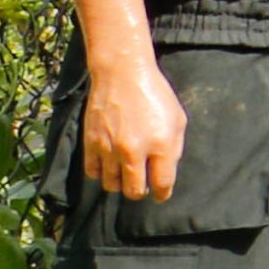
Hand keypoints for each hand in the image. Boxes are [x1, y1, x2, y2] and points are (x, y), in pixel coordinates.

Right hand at [82, 54, 190, 204]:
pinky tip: (109, 165)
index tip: (161, 194)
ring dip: (120, 183)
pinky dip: (101, 173)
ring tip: (126, 173)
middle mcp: (133, 151)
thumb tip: (165, 173)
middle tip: (143, 184)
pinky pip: (92, 173)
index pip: (162, 184)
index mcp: (161, 144)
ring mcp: (109, 148)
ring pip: (111, 185)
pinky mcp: (90, 143)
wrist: (122, 74)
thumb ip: (174, 149)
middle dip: (140, 191)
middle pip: (134, 191)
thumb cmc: (155, 94)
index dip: (163, 193)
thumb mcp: (178, 119)